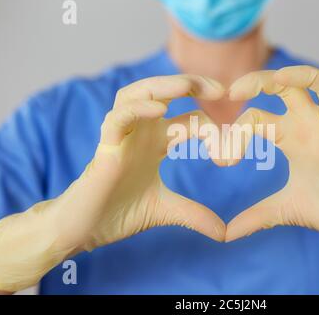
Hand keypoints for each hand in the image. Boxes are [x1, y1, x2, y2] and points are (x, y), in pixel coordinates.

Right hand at [55, 75, 226, 250]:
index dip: (211, 126)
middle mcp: (141, 132)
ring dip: (163, 86)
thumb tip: (224, 233)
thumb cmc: (120, 213)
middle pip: (163, 92)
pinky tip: (158, 111)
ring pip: (138, 94)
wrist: (86, 230)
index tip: (231, 148)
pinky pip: (118, 118)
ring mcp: (123, 136)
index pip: (188, 118)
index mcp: (156, 142)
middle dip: (190, 85)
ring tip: (188, 86)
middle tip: (219, 89)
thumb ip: (194, 215)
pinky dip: (136, 110)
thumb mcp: (167, 210)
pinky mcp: (105, 147)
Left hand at [225, 66, 318, 246]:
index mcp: (291, 136)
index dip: (237, 132)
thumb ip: (254, 218)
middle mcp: (311, 126)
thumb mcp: (282, 210)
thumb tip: (224, 235)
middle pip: (288, 87)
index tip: (221, 159)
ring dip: (304, 76)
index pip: (258, 118)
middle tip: (234, 91)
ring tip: (281, 76)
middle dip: (261, 81)